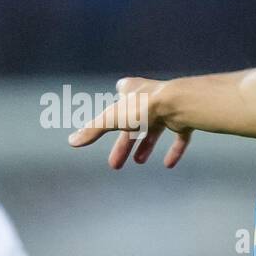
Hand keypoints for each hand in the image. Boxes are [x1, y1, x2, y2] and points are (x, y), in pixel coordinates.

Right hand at [67, 77, 193, 169]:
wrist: (178, 104)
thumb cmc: (143, 107)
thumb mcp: (112, 119)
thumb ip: (93, 130)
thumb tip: (71, 141)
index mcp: (132, 91)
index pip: (122, 93)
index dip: (116, 105)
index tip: (111, 116)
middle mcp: (150, 97)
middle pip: (134, 122)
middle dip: (124, 143)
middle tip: (115, 163)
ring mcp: (169, 108)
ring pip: (155, 129)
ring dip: (145, 145)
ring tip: (138, 162)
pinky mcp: (184, 119)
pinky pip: (179, 137)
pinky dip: (174, 150)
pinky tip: (168, 165)